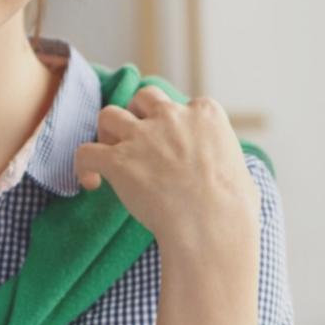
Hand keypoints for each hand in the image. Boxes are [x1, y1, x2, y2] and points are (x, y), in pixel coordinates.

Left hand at [73, 85, 260, 256]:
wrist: (212, 226)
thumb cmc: (234, 209)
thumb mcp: (242, 170)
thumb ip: (226, 160)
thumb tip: (231, 174)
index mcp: (205, 113)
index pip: (180, 104)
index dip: (171, 124)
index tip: (170, 146)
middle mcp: (171, 116)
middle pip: (142, 97)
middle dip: (136, 115)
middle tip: (136, 143)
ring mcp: (143, 136)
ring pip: (108, 114)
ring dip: (106, 132)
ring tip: (110, 156)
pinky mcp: (118, 160)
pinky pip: (85, 152)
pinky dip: (83, 166)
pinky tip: (91, 182)